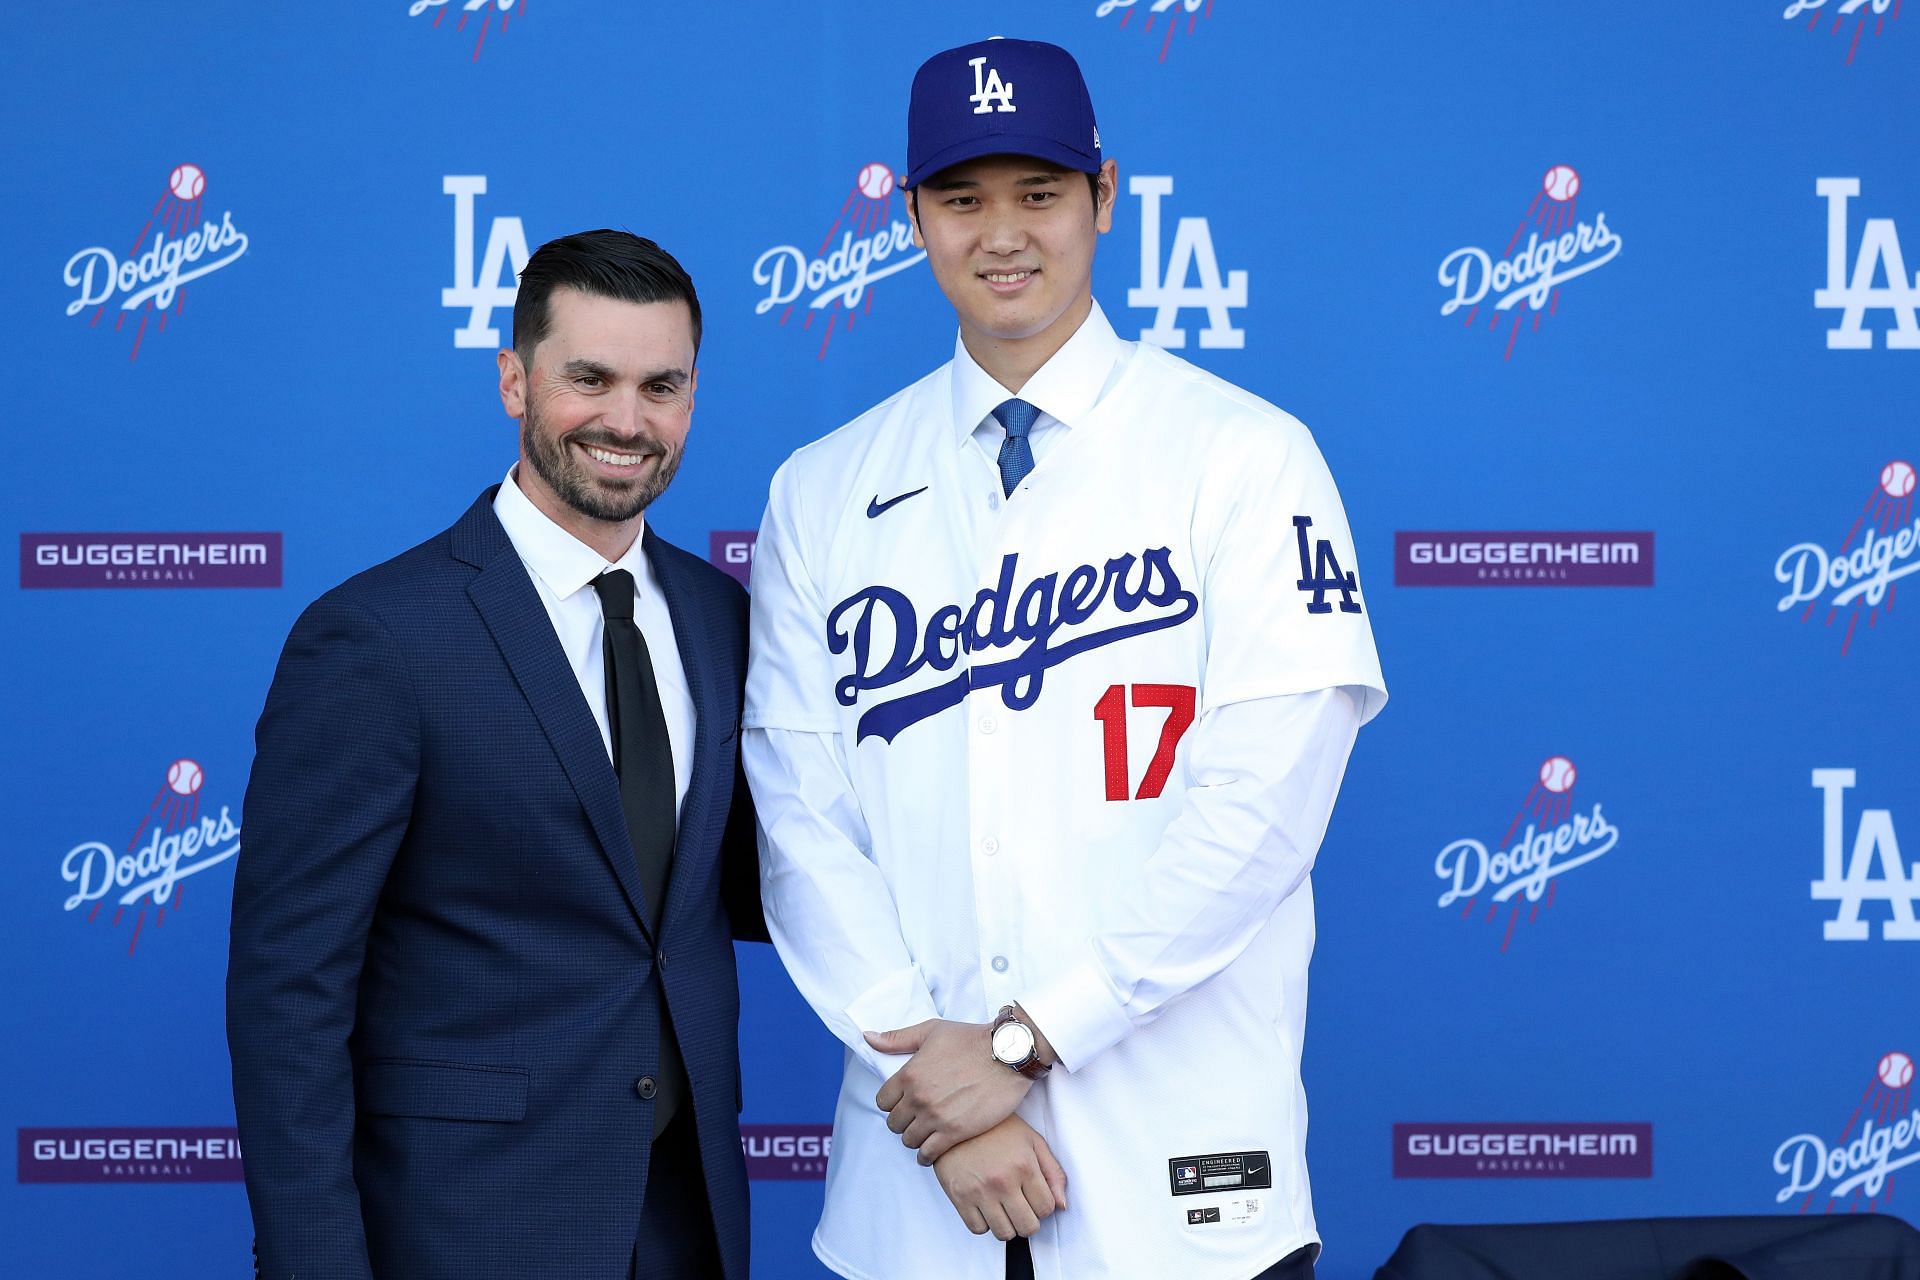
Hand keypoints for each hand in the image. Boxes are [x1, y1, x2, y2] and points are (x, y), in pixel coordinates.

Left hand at [867, 1018, 1031, 1163]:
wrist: (1008, 1054)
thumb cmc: (971, 1039)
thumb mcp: (931, 1031)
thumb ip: (898, 1039)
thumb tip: (868, 1037)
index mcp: (909, 1074)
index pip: (883, 1101)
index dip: (892, 1103)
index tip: (903, 1103)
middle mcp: (918, 1097)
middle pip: (893, 1123)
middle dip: (902, 1121)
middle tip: (915, 1119)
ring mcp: (935, 1117)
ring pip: (909, 1140)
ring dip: (915, 1138)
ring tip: (925, 1134)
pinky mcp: (955, 1132)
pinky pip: (928, 1154)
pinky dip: (927, 1156)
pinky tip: (932, 1151)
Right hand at [932, 1114, 1068, 1240]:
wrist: (956, 1120)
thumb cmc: (995, 1129)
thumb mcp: (1032, 1140)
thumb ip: (1053, 1172)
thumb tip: (1061, 1204)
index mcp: (1024, 1165)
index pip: (1046, 1208)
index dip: (1044, 1206)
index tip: (1035, 1198)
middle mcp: (1002, 1181)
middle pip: (1027, 1227)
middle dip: (1029, 1220)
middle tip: (1021, 1207)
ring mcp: (979, 1191)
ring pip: (1004, 1233)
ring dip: (1008, 1225)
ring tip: (1003, 1207)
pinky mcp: (959, 1197)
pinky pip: (978, 1229)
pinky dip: (984, 1223)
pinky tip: (985, 1206)